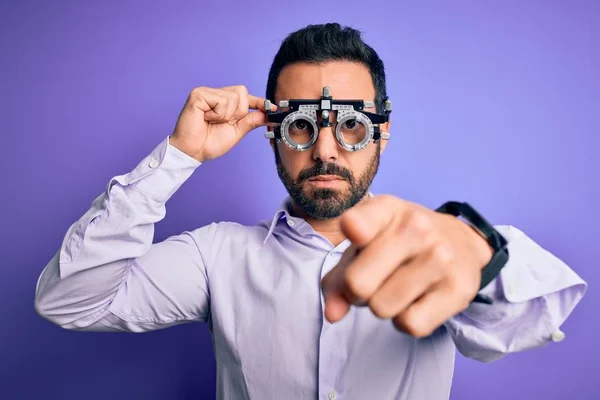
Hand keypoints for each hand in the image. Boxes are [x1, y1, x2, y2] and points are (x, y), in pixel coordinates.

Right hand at [169, 85, 276, 161]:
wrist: (193, 152)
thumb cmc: (209, 143)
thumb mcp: (236, 131)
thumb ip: (250, 120)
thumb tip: (267, 112)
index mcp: (224, 102)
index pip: (246, 96)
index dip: (259, 101)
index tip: (272, 107)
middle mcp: (216, 94)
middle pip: (242, 92)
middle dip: (239, 112)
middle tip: (224, 123)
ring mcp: (206, 92)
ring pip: (233, 97)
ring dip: (227, 115)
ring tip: (213, 121)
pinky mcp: (198, 94)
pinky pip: (221, 101)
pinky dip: (218, 114)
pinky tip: (206, 118)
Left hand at [321, 195, 493, 337]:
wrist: (461, 242)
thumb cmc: (397, 244)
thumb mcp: (365, 246)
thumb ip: (339, 277)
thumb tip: (332, 314)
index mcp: (387, 209)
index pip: (360, 222)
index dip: (354, 229)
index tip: (355, 232)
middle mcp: (416, 227)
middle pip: (358, 283)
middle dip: (355, 293)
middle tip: (371, 282)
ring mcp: (441, 257)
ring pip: (381, 308)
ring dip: (381, 306)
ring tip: (395, 288)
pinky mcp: (458, 290)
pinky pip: (410, 324)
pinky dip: (405, 320)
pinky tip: (416, 300)